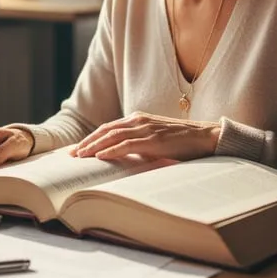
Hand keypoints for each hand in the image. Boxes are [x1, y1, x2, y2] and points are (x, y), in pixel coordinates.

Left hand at [68, 111, 220, 161]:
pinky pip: (128, 144)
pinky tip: (101, 157)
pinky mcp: (154, 139)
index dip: (91, 138)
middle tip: (71, 155)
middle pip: (105, 130)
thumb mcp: (155, 140)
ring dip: (94, 147)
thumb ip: (139, 144)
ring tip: (81, 157)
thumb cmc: (181, 141)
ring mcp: (146, 128)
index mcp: (138, 119)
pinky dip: (112, 150)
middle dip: (86, 143)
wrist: (205, 137)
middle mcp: (138, 120)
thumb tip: (122, 158)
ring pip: (112, 136)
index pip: (108, 128)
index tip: (77, 149)